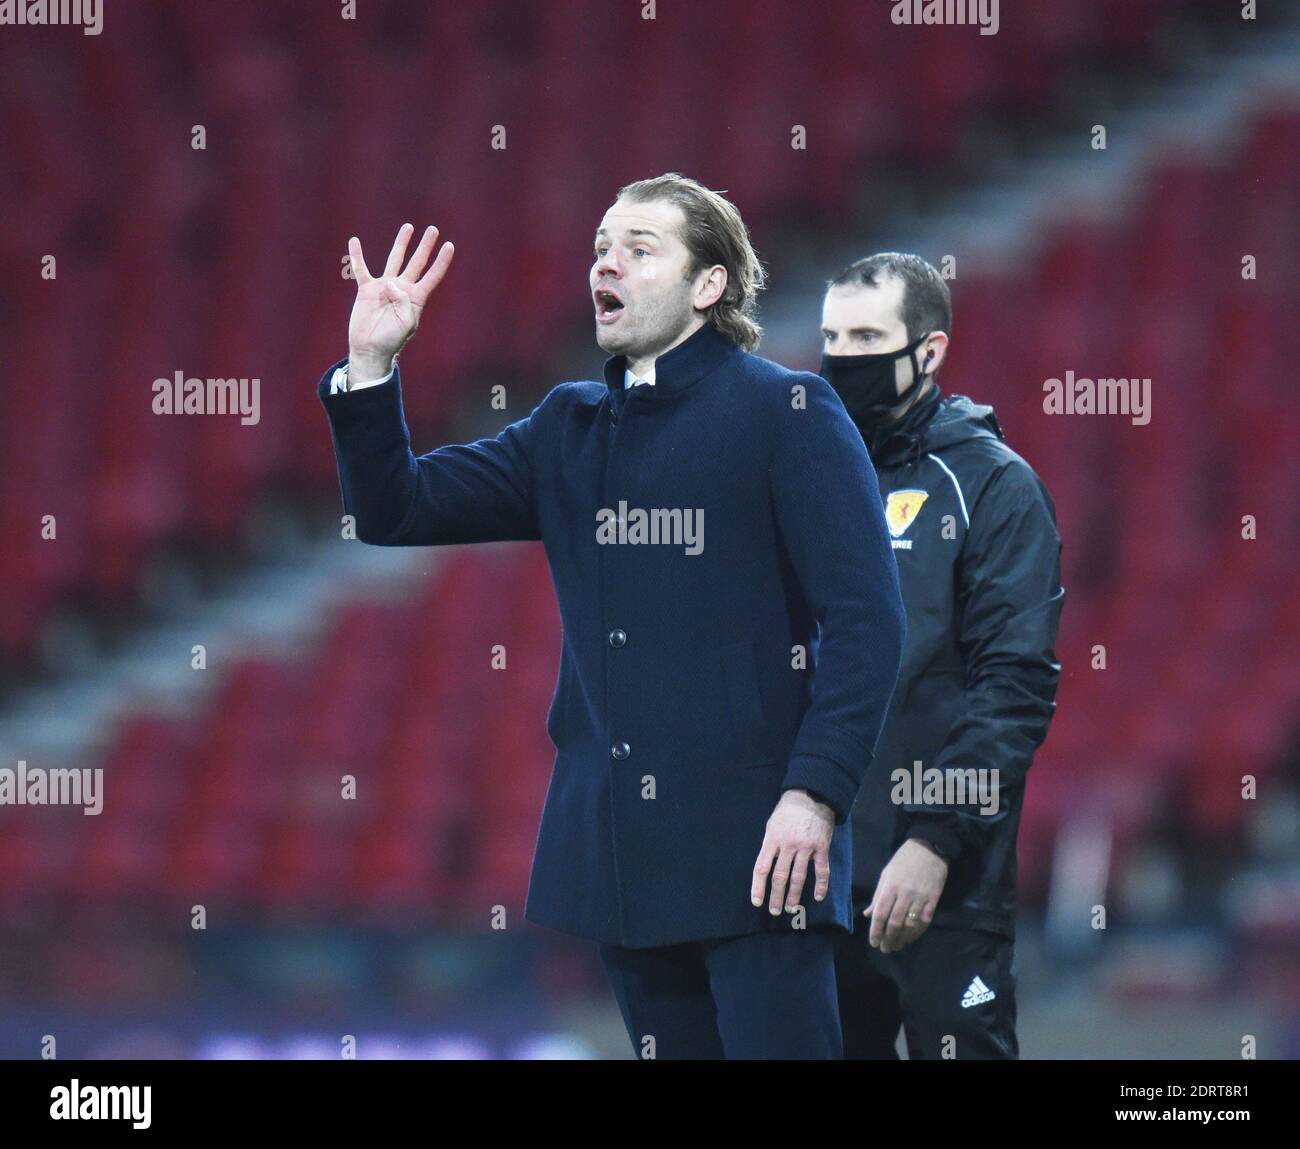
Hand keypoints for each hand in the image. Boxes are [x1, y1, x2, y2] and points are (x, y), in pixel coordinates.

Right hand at [346, 223, 454, 379]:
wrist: (371, 349)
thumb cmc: (392, 340)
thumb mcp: (406, 323)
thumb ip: (404, 301)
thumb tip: (392, 282)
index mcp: (416, 298)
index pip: (432, 275)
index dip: (441, 261)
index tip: (449, 245)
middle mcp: (402, 289)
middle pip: (417, 262)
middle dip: (425, 246)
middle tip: (433, 229)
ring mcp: (384, 287)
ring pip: (394, 259)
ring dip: (401, 243)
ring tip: (408, 227)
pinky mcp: (367, 289)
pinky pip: (361, 269)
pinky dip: (357, 256)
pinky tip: (354, 242)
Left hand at [750, 789, 835, 915]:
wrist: (812, 795)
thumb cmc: (788, 811)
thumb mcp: (772, 825)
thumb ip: (770, 845)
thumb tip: (767, 867)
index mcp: (772, 839)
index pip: (762, 867)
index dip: (758, 887)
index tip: (757, 902)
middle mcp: (788, 844)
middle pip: (780, 876)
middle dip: (776, 896)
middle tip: (775, 911)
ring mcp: (806, 847)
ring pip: (799, 877)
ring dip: (794, 895)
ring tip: (791, 909)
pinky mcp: (822, 847)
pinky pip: (822, 870)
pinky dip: (821, 886)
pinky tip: (818, 897)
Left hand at [864, 838, 947, 953]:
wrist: (929, 849)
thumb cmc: (903, 860)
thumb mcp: (886, 874)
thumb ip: (878, 895)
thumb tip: (868, 914)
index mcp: (890, 886)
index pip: (880, 914)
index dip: (875, 931)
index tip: (873, 942)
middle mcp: (904, 894)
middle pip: (894, 923)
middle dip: (888, 939)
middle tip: (884, 949)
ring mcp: (920, 898)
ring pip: (909, 925)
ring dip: (902, 939)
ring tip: (896, 946)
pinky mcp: (933, 901)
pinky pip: (924, 922)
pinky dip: (916, 933)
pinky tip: (910, 938)